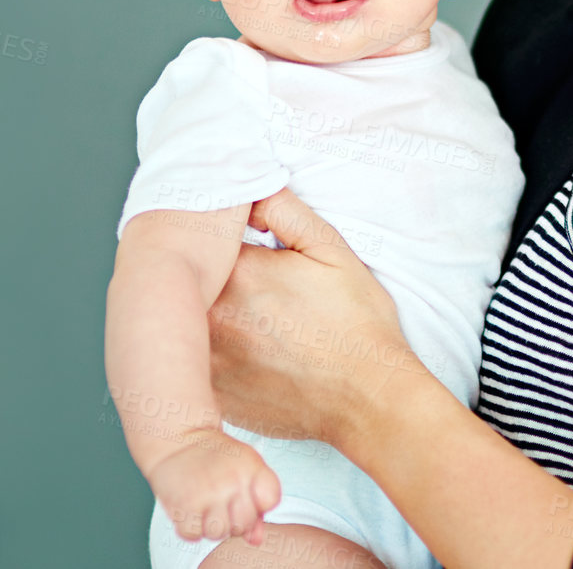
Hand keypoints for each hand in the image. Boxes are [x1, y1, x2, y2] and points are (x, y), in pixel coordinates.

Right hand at [148, 426, 280, 544]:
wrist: (179, 439)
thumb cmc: (216, 455)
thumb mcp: (244, 467)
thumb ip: (256, 502)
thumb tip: (258, 540)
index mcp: (251, 467)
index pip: (271, 500)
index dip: (260, 505)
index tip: (248, 497)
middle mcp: (232, 481)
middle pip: (244, 524)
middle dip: (235, 521)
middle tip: (224, 505)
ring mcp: (207, 495)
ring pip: (218, 533)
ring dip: (212, 526)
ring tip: (207, 507)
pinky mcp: (183, 506)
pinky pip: (193, 535)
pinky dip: (191, 527)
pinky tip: (192, 509)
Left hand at [208, 188, 421, 453]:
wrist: (368, 397)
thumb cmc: (357, 323)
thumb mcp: (334, 249)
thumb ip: (286, 211)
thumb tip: (252, 191)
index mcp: (239, 274)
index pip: (210, 239)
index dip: (229, 237)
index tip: (249, 242)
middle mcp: (210, 318)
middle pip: (192, 281)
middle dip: (214, 273)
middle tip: (256, 282)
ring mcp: (206, 363)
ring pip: (188, 325)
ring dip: (208, 314)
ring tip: (254, 316)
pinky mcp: (210, 397)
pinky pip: (194, 366)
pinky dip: (211, 354)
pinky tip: (250, 351)